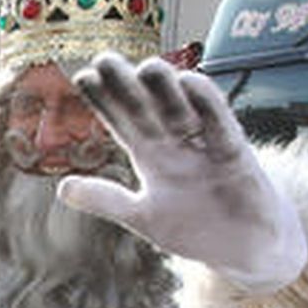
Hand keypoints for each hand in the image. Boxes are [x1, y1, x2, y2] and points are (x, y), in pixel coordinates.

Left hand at [59, 54, 307, 293]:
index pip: (123, 120)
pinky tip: (190, 83)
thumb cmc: (196, 227)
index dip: (104, 100)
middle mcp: (175, 143)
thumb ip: (106, 200)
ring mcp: (205, 145)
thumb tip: (62, 188)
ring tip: (146, 66)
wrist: (245, 248)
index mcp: (152, 155)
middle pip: (148, 107)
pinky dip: (207, 104)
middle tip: (105, 58)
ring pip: (182, 108)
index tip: (83, 77)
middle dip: (127, 84)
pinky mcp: (235, 154)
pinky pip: (220, 124)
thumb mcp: (142, 216)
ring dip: (166, 88)